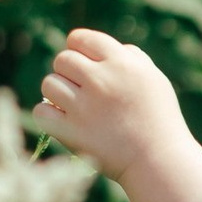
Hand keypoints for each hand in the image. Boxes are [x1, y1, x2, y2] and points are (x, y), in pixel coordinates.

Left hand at [32, 28, 188, 184]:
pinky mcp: (72, 132)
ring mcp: (84, 107)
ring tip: (73, 107)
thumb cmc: (160, 121)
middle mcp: (101, 80)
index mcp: (122, 63)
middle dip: (69, 73)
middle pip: (62, 60)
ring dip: (57, 94)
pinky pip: (42, 113)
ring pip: (49, 84)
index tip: (83, 65)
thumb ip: (132, 58)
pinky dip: (48, 116)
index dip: (77, 49)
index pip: (80, 39)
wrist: (160, 162)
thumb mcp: (155, 80)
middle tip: (81, 90)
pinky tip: (63, 121)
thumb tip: (107, 50)